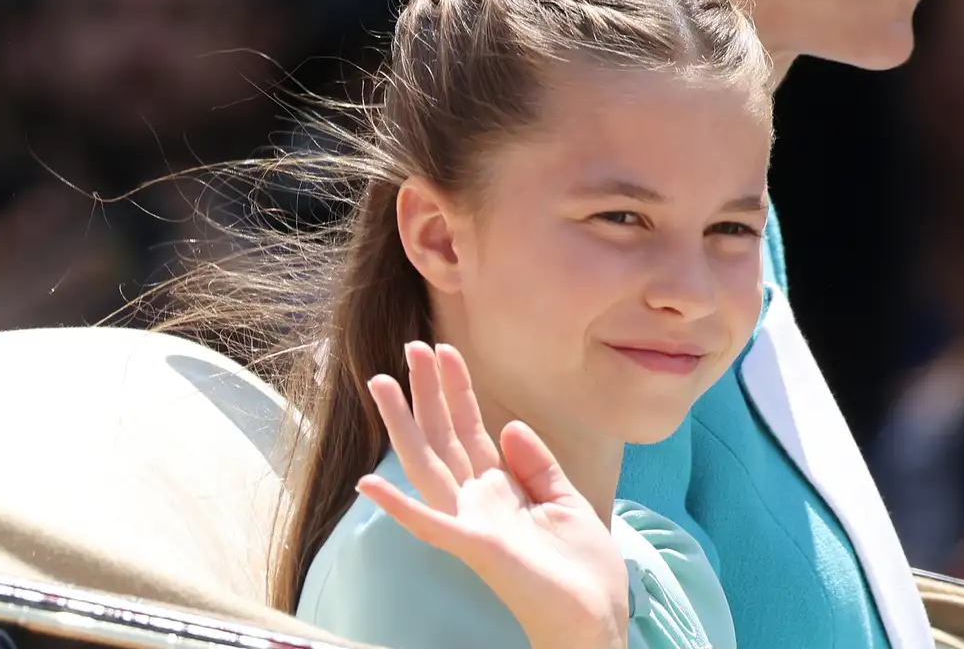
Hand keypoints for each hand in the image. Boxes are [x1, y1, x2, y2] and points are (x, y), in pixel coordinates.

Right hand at [359, 343, 628, 648]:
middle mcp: (479, 501)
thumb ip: (536, 463)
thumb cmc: (581, 568)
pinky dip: (398, 506)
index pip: (470, 429)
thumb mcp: (565, 501)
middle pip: (444, 436)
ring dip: (403, 424)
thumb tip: (509, 424)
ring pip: (428, 463)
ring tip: (380, 384)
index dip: (457, 389)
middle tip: (410, 346)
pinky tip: (368, 485)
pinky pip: (431, 524)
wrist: (595, 618)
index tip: (445, 350)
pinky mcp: (476, 545)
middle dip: (427, 391)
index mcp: (501, 489)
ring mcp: (472, 523)